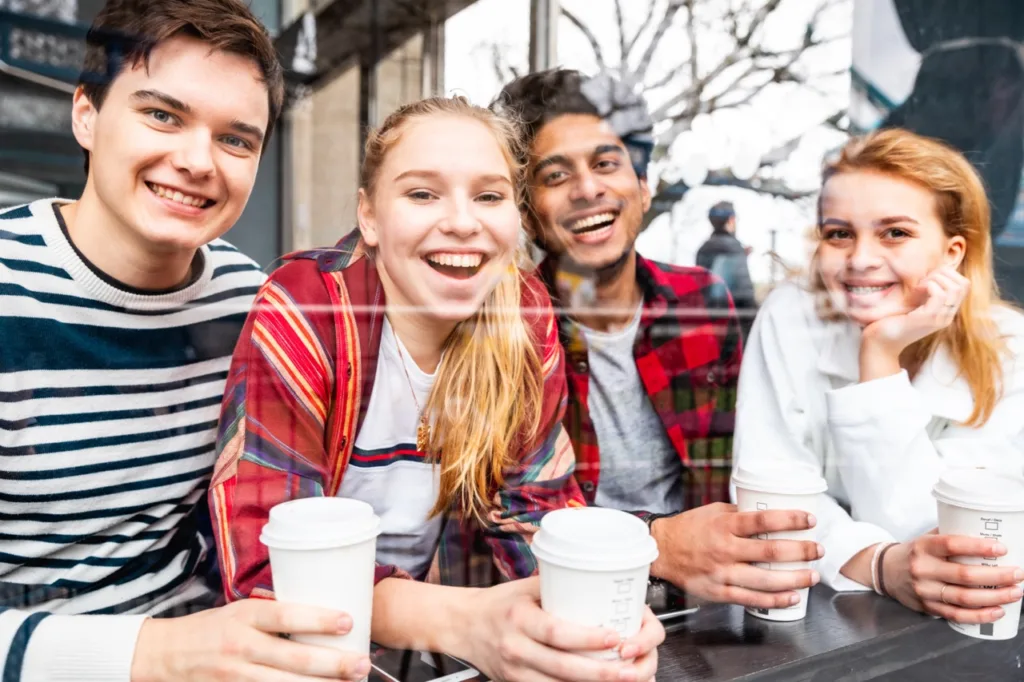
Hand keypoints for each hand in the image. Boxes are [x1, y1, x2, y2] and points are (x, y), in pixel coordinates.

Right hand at [131, 599, 371, 681]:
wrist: (165, 654)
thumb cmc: (211, 628)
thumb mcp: (239, 610)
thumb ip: (273, 615)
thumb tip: (320, 616)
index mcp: (244, 616)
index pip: (286, 616)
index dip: (318, 619)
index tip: (348, 621)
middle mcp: (241, 647)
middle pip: (294, 659)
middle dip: (333, 665)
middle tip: (362, 665)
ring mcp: (235, 676)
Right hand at [464, 577, 662, 681]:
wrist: (463, 626)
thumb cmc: (497, 604)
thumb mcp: (524, 589)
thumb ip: (559, 588)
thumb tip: (599, 580)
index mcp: (519, 618)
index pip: (557, 633)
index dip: (588, 639)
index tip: (614, 636)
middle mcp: (515, 648)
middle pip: (563, 667)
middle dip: (600, 673)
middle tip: (629, 669)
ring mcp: (515, 672)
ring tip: (620, 681)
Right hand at [650, 502, 822, 608]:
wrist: (662, 551)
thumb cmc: (689, 529)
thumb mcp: (714, 512)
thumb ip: (740, 514)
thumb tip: (770, 514)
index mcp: (724, 524)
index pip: (763, 520)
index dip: (790, 519)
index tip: (810, 520)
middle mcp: (725, 548)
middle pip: (771, 551)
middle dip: (801, 551)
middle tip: (817, 550)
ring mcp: (722, 572)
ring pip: (766, 579)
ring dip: (795, 578)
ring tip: (812, 576)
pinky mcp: (719, 592)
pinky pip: (752, 599)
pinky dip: (775, 600)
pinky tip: (791, 597)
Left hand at [861, 266, 969, 357]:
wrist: (880, 342)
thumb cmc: (892, 321)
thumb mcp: (913, 304)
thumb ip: (925, 292)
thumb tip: (932, 271)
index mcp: (945, 312)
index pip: (964, 286)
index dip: (948, 274)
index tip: (928, 277)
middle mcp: (947, 316)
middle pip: (964, 285)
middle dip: (944, 273)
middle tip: (923, 279)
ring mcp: (939, 319)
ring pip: (954, 289)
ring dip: (935, 279)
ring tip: (919, 285)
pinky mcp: (928, 319)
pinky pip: (939, 295)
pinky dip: (928, 285)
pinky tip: (915, 291)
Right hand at [883, 533, 1023, 623]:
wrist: (884, 571)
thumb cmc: (913, 553)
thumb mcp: (925, 539)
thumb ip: (950, 536)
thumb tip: (986, 533)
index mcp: (923, 547)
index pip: (951, 544)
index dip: (977, 547)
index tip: (1001, 548)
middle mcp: (923, 569)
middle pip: (964, 576)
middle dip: (996, 576)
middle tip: (1018, 573)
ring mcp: (925, 591)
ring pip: (964, 598)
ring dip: (994, 597)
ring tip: (1015, 592)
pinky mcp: (928, 607)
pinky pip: (957, 615)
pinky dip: (979, 615)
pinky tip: (997, 611)